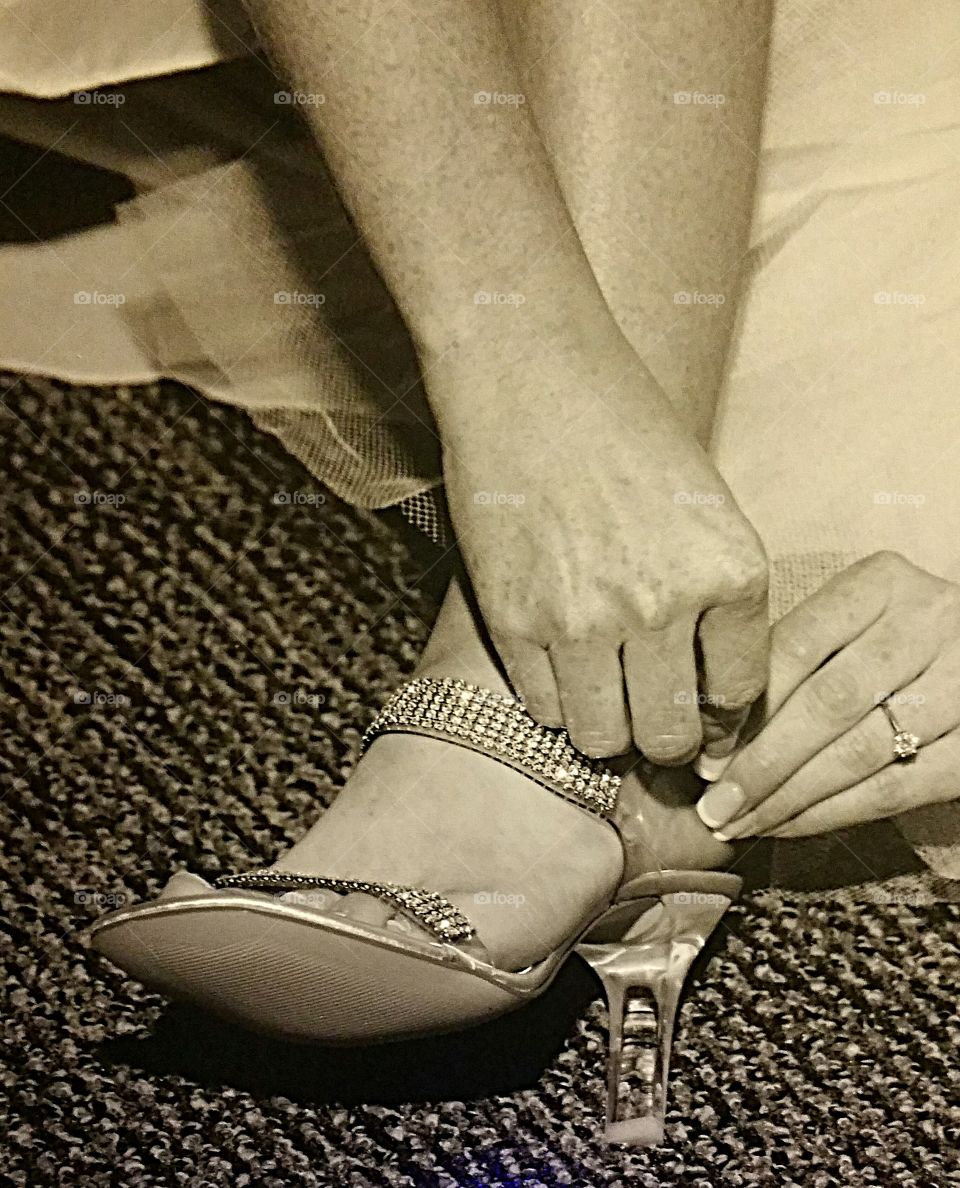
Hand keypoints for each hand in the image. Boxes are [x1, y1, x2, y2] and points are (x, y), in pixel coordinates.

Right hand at [433, 329, 769, 762]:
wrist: (530, 375)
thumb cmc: (623, 428)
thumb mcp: (705, 506)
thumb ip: (716, 597)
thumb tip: (708, 691)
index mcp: (730, 571)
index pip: (738, 694)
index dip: (721, 719)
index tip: (702, 719)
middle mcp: (663, 606)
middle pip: (671, 734)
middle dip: (666, 740)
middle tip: (649, 720)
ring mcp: (583, 620)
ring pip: (604, 739)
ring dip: (607, 731)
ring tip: (600, 697)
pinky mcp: (514, 621)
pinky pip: (543, 709)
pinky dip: (555, 702)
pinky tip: (558, 667)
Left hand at [696, 551, 959, 838]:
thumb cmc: (892, 641)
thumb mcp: (852, 622)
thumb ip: (795, 656)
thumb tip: (712, 729)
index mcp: (883, 584)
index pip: (797, 643)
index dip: (745, 705)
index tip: (704, 753)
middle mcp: (928, 624)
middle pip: (827, 702)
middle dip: (761, 762)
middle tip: (714, 804)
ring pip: (858, 752)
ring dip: (789, 798)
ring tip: (740, 822)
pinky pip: (894, 789)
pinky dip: (832, 814)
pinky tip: (788, 826)